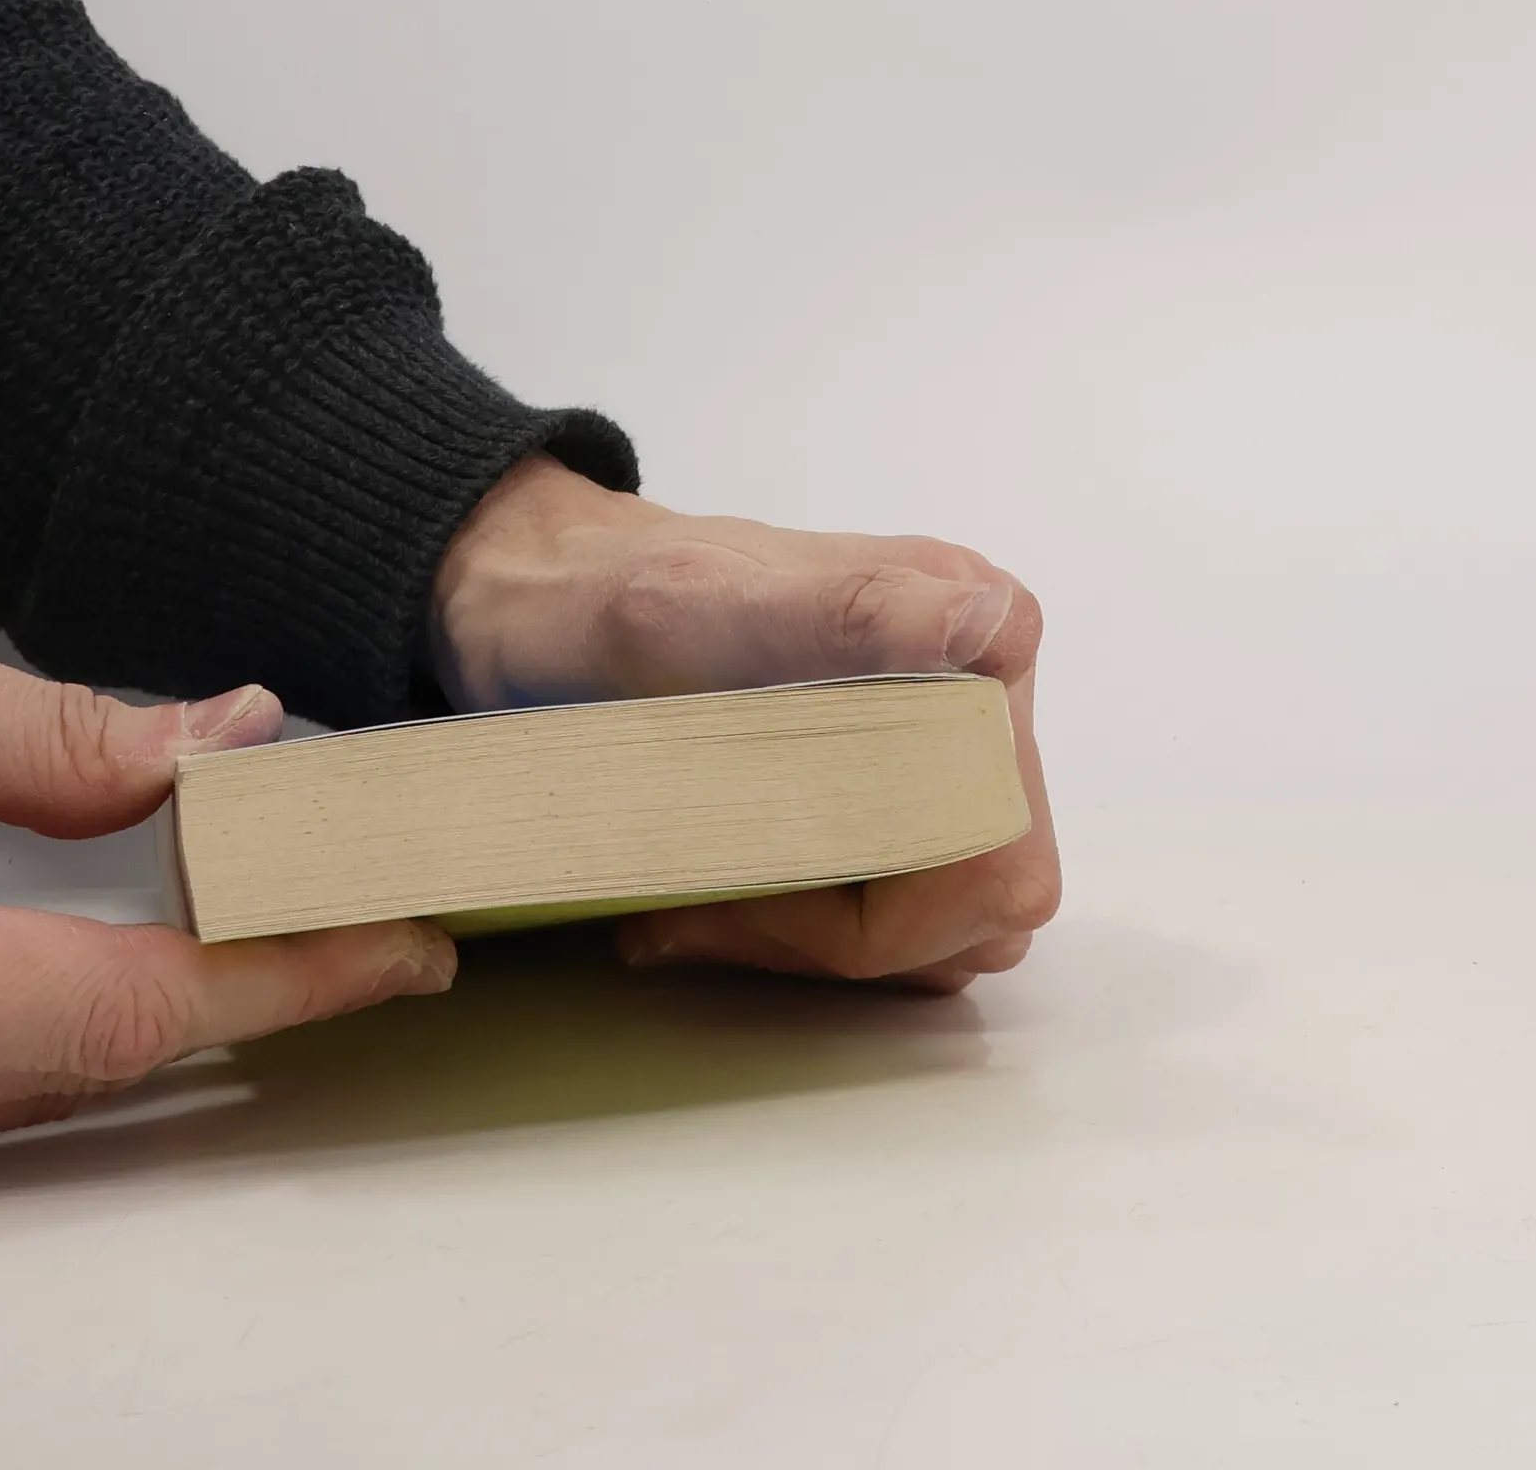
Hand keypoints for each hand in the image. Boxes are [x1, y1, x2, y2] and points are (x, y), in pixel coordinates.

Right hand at [0, 577, 453, 1206]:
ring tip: (276, 910)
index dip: (288, 972)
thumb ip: (26, 729)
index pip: (127, 1004)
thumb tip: (215, 743)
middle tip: (366, 907)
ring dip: (165, 996)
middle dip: (250, 980)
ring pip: (31, 1080)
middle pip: (96, 1053)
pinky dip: (57, 1015)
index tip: (403, 940)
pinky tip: (117, 943)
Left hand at [429, 456, 1057, 991]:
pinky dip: (809, 928)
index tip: (738, 881)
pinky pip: (903, 908)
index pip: (988, 846)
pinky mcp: (899, 783)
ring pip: (948, 921)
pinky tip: (712, 893)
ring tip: (695, 901)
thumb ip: (855, 612)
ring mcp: (943, 742)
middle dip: (840, 935)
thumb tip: (992, 623)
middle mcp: (980, 686)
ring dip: (820, 939)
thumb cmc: (604, 599)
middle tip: (698, 911)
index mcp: (970, 630)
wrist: (543, 595)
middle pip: (979, 897)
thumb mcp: (701, 606)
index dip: (875, 905)